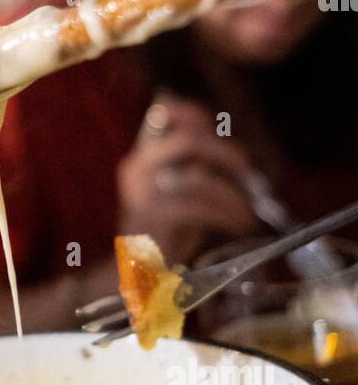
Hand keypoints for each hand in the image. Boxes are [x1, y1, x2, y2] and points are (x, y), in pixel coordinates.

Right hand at [116, 94, 259, 265]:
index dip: (193, 114)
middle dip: (224, 151)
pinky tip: (238, 224)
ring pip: (198, 178)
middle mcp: (137, 167)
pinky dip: (225, 215)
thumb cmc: (164, 231)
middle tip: (246, 166)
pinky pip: (198, 207)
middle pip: (187, 141)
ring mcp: (143, 191)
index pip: (164, 114)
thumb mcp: (176, 191)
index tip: (218, 128)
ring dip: (232, 195)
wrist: (137, 270)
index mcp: (141, 156)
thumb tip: (233, 152)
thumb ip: (193, 167)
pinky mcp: (154, 216)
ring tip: (247, 211)